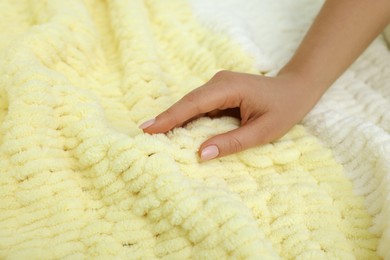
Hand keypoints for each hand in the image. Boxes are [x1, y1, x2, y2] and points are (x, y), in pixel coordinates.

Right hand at [139, 71, 318, 160]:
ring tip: (154, 135)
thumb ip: (231, 142)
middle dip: (166, 118)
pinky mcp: (219, 92)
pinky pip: (199, 106)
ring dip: (175, 119)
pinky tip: (176, 131)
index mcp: (229, 88)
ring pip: (191, 104)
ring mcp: (218, 85)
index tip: (149, 129)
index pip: (194, 104)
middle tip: (144, 135)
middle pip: (188, 102)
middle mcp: (219, 82)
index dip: (170, 117)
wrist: (295, 89)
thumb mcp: (262, 131)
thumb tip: (201, 154)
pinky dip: (187, 118)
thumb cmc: (283, 109)